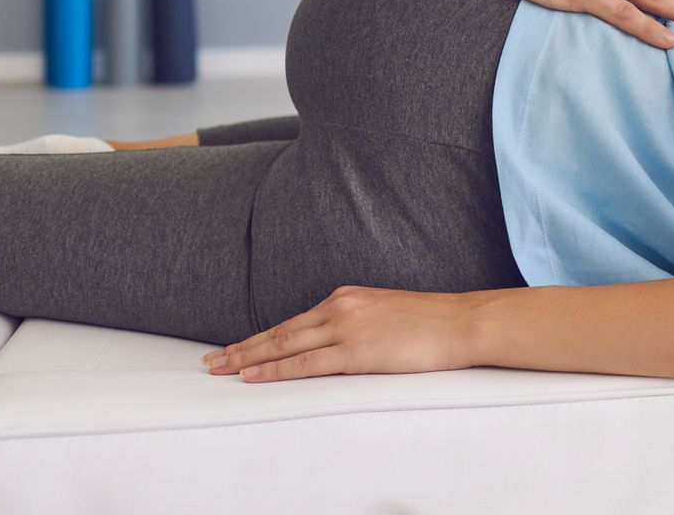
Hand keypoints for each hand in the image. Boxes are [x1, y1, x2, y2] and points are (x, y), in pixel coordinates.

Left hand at [201, 285, 478, 381]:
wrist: (463, 322)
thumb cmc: (433, 323)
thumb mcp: (386, 314)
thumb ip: (358, 324)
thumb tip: (339, 344)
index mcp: (347, 297)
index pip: (294, 321)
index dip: (261, 337)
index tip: (235, 347)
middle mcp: (341, 307)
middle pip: (280, 331)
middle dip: (242, 347)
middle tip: (211, 360)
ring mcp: (347, 327)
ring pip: (284, 345)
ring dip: (247, 358)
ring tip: (219, 369)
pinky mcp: (356, 350)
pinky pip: (305, 363)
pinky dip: (275, 370)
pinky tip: (252, 376)